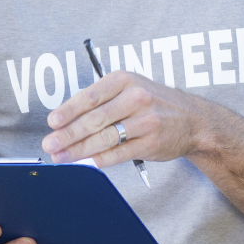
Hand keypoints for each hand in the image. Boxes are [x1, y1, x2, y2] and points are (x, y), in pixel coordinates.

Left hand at [41, 70, 210, 166]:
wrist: (193, 120)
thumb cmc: (155, 103)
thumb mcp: (130, 88)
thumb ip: (102, 100)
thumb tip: (66, 119)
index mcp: (125, 80)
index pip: (90, 96)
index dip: (68, 110)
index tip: (52, 121)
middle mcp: (135, 98)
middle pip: (95, 119)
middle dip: (68, 134)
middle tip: (50, 143)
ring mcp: (145, 122)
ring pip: (104, 138)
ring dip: (78, 149)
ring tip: (60, 156)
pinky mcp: (150, 143)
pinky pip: (118, 153)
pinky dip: (98, 159)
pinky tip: (84, 162)